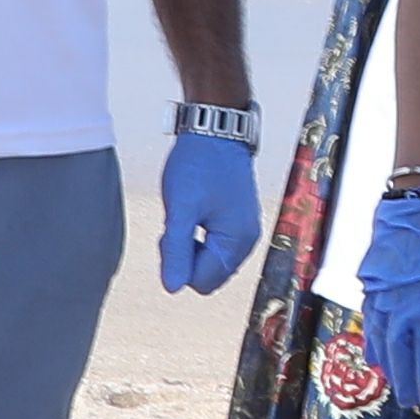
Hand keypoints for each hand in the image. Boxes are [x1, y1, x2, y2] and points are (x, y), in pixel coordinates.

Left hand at [157, 123, 260, 297]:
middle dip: (186, 255)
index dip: (179, 263)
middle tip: (177, 222)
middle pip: (208, 273)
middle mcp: (247, 240)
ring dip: (191, 244)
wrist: (215, 130)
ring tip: (185, 212)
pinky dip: (199, 233)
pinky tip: (193, 209)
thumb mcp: (181, 208)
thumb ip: (177, 250)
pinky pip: (215, 243)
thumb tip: (172, 288)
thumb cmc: (198, 165)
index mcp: (236, 241)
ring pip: (209, 259)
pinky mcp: (238, 220)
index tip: (173, 232)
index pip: (202, 282)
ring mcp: (244, 230)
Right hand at [355, 179, 419, 418]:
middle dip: (407, 382)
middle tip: (413, 404)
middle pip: (400, 355)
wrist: (411, 201)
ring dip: (389, 367)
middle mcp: (396, 306)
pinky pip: (369, 322)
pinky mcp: (370, 286)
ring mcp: (379, 297)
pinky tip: (375, 357)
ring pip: (381, 342)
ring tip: (396, 387)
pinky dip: (372, 342)